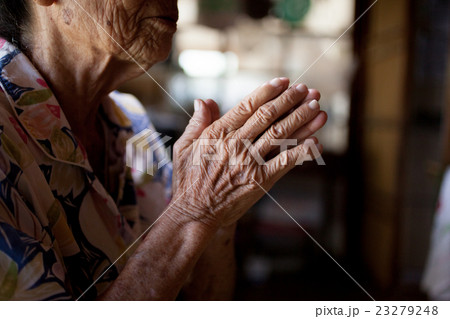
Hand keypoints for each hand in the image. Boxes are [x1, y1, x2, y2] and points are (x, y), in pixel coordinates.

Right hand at [171, 78, 326, 227]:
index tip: (283, 81)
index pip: (247, 106)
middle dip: (289, 100)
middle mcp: (236, 144)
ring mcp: (249, 162)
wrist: (195, 213)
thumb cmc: (188, 180)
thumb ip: (197, 123)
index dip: (267, 92)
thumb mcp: (184, 147)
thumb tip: (203, 100)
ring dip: (301, 119)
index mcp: (218, 133)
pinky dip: (303, 152)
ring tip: (317, 107)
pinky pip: (285, 162)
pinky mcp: (260, 181)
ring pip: (280, 135)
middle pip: (268, 116)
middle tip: (305, 89)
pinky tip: (317, 142)